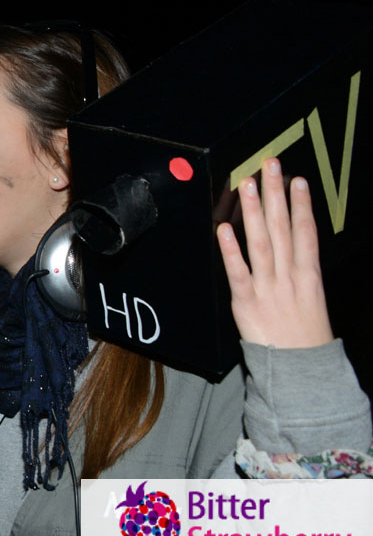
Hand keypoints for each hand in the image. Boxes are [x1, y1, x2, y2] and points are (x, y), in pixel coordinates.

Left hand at [217, 158, 332, 348]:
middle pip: (282, 227)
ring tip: (249, 186)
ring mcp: (267, 287)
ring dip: (253, 212)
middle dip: (276, 195)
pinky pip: (237, 272)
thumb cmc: (304, 334)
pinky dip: (230, 250)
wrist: (299, 369)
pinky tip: (224, 229)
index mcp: (308, 274)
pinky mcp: (246, 302)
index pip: (305, 231)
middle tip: (270, 166)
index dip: (301, 204)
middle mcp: (289, 276)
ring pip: (260, 242)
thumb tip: (294, 244)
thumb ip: (300, 269)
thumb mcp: (312, 297)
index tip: (296, 180)